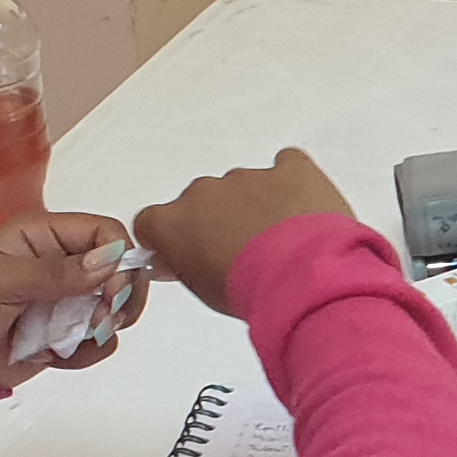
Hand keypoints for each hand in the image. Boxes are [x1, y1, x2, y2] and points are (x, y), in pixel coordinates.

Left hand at [0, 212, 142, 390]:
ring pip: (119, 306)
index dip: (119, 258)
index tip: (113, 290)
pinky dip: (90, 350)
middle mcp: (64, 263)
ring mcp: (70, 299)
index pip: (105, 231)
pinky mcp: (70, 332)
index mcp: (45, 235)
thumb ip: (53, 272)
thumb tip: (108, 262)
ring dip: (108, 325)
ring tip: (79, 336)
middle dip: (122, 295)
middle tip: (103, 318)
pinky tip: (61, 353)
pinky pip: (102, 340)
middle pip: (123, 268)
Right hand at [133, 148, 354, 317]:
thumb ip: (184, 266)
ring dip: (258, 206)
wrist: (302, 275)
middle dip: (220, 220)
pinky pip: (287, 166)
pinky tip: (303, 210)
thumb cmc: (250, 287)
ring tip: (281, 243)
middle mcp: (205, 191)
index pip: (153, 222)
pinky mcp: (288, 169)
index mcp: (172, 222)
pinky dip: (293, 183)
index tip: (184, 251)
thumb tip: (178, 262)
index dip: (170, 237)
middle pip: (203, 201)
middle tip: (242, 253)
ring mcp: (247, 177)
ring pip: (245, 186)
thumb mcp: (203, 290)